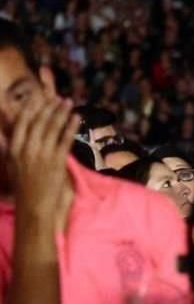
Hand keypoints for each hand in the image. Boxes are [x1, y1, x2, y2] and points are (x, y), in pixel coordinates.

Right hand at [1, 95, 77, 218]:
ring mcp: (42, 154)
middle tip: (58, 97)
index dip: (31, 107)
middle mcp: (26, 148)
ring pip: (52, 127)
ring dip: (61, 113)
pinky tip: (76, 118)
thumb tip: (7, 135)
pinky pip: (65, 139)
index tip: (38, 96)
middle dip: (49, 107)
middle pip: (38, 121)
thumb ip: (10, 147)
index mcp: (13, 148)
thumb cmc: (24, 187)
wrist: (34, 206)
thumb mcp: (11, 165)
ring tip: (68, 102)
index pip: (22, 122)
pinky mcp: (56, 161)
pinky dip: (71, 126)